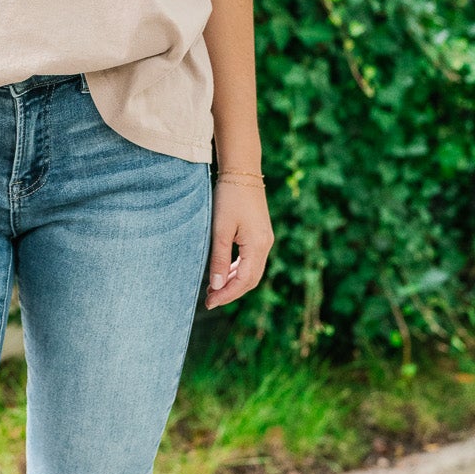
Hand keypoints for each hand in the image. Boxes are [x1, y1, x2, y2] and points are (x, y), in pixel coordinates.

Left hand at [203, 179, 272, 309]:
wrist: (242, 171)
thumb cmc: (229, 197)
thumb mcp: (220, 229)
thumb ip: (218, 258)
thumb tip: (216, 285)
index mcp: (257, 245)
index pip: (244, 281)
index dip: (226, 294)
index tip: (209, 302)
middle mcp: (265, 245)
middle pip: (250, 280)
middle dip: (230, 292)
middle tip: (209, 300)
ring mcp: (264, 240)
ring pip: (251, 271)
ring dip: (233, 282)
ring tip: (213, 289)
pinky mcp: (260, 234)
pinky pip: (250, 260)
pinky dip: (237, 270)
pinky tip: (223, 272)